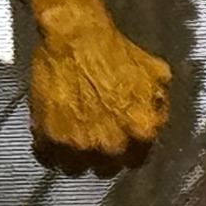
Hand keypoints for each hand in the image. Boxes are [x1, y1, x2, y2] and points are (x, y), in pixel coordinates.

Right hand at [27, 13, 171, 177]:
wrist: (75, 37)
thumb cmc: (115, 52)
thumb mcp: (156, 75)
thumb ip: (159, 107)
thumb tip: (156, 123)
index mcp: (141, 132)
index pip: (135, 161)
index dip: (126, 150)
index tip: (117, 140)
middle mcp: (111, 145)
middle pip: (105, 169)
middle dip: (100, 154)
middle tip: (92, 135)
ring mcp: (78, 146)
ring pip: (74, 169)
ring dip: (72, 156)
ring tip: (69, 137)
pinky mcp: (49, 138)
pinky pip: (47, 158)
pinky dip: (47, 150)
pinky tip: (49, 135)